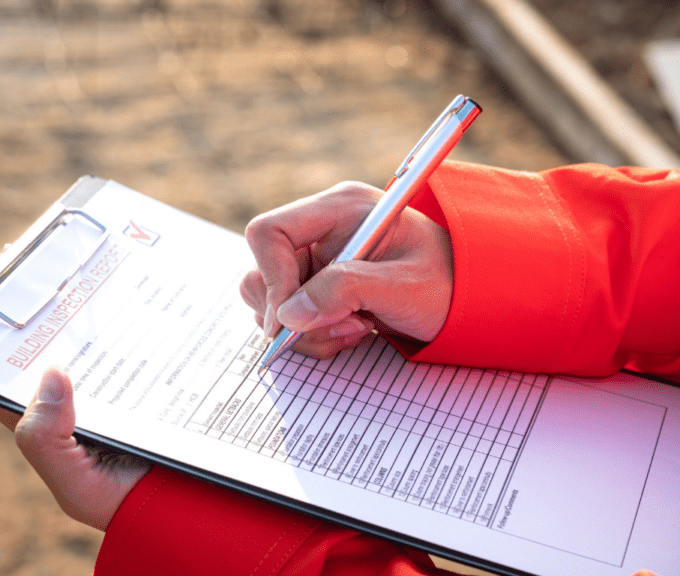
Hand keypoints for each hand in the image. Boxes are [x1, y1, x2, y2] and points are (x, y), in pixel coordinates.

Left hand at [0, 250, 149, 530]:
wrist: (187, 505)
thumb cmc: (125, 501)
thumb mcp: (75, 484)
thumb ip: (46, 440)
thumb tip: (50, 374)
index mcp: (33, 419)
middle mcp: (58, 393)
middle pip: (16, 337)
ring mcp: (95, 375)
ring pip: (62, 325)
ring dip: (45, 289)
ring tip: (34, 252)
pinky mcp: (133, 365)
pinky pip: (113, 328)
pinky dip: (103, 300)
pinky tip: (99, 274)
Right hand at [242, 182, 453, 358]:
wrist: (471, 298)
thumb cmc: (450, 283)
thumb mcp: (404, 287)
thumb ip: (346, 292)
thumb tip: (288, 315)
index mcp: (339, 208)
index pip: (269, 233)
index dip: (271, 277)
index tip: (290, 319)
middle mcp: (319, 230)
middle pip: (262, 272)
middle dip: (292, 314)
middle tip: (340, 327)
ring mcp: (315, 259)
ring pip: (272, 302)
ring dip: (307, 330)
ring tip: (355, 329)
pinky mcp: (316, 286)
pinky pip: (289, 318)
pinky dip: (314, 335)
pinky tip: (352, 331)